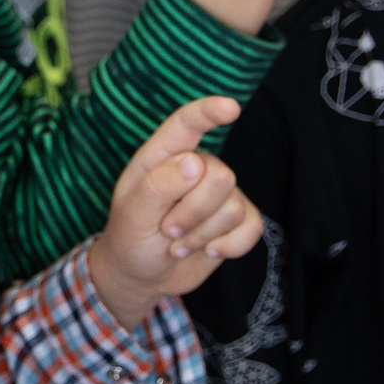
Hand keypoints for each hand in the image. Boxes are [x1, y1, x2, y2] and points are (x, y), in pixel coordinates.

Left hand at [88, 96, 258, 328]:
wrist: (144, 276)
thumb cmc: (131, 239)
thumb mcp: (132, 216)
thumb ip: (158, 186)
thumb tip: (194, 162)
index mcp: (163, 157)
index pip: (187, 125)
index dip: (209, 112)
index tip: (231, 108)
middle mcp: (197, 167)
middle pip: (220, 177)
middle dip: (193, 213)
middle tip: (167, 230)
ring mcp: (220, 193)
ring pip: (234, 207)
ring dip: (202, 235)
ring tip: (178, 243)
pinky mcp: (239, 219)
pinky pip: (252, 227)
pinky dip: (229, 247)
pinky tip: (207, 250)